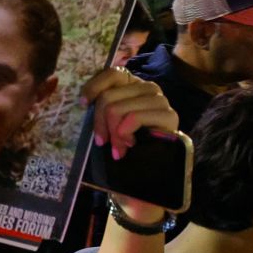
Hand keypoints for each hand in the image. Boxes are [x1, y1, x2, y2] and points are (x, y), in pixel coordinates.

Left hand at [80, 68, 176, 220]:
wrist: (143, 179)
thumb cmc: (122, 149)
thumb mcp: (107, 124)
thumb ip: (102, 107)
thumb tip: (84, 101)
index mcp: (132, 86)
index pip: (112, 73)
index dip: (93, 87)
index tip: (83, 105)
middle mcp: (148, 88)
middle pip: (108, 97)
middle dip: (100, 123)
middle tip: (104, 143)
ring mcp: (160, 101)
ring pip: (118, 108)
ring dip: (113, 134)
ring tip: (118, 149)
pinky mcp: (169, 116)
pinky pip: (133, 118)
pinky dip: (124, 134)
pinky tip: (129, 146)